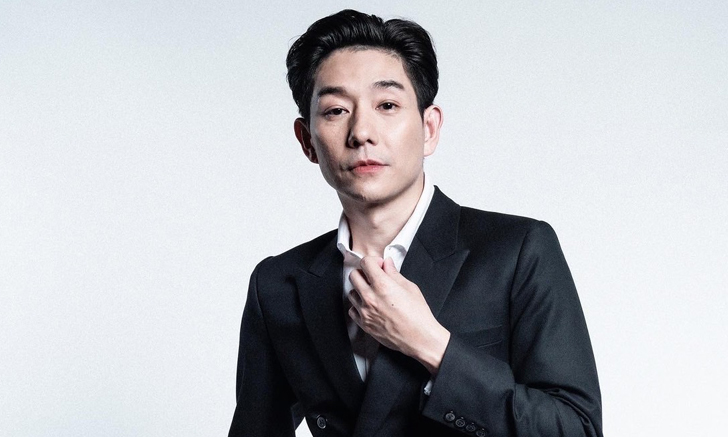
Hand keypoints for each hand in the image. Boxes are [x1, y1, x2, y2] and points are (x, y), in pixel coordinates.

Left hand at [348, 256, 449, 373]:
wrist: (419, 337)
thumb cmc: (418, 314)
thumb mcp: (410, 287)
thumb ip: (394, 273)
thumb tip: (387, 263)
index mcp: (382, 285)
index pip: (365, 262)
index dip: (373, 261)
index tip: (379, 265)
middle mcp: (370, 297)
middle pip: (354, 275)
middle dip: (364, 273)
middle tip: (374, 277)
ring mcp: (365, 312)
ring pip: (351, 292)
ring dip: (360, 290)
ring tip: (373, 293)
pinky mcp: (364, 324)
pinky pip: (352, 310)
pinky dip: (358, 306)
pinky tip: (369, 306)